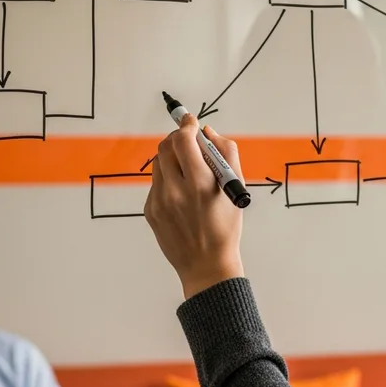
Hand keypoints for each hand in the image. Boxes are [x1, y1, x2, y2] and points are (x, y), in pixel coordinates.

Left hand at [144, 113, 244, 298]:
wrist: (207, 265)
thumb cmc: (225, 228)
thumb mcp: (235, 189)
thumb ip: (227, 153)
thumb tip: (209, 132)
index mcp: (199, 184)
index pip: (183, 140)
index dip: (187, 125)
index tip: (191, 121)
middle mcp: (175, 191)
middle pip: (166, 146)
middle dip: (178, 138)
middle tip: (189, 142)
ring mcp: (159, 201)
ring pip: (159, 163)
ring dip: (172, 158)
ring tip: (188, 172)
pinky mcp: (150, 210)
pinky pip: (156, 183)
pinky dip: (168, 179)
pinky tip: (182, 195)